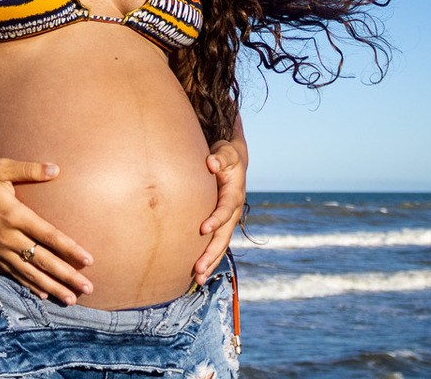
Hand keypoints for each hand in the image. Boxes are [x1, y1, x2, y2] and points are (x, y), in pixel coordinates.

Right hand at [0, 158, 93, 304]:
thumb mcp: (1, 166)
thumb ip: (29, 170)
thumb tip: (56, 169)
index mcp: (14, 215)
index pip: (48, 236)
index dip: (70, 249)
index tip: (89, 260)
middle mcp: (7, 237)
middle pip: (42, 261)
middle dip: (67, 276)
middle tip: (88, 287)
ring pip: (29, 273)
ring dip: (51, 287)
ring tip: (71, 299)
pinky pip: (13, 274)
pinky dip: (29, 285)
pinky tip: (43, 294)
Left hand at [193, 140, 245, 283]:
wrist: (231, 162)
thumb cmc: (223, 156)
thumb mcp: (224, 152)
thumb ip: (220, 157)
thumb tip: (211, 163)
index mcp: (234, 193)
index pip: (226, 209)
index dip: (216, 219)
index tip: (203, 229)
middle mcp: (233, 211)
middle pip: (224, 235)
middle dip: (212, 252)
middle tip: (199, 269)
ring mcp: (228, 220)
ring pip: (221, 245)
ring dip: (210, 261)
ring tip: (198, 279)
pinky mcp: (220, 225)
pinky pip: (215, 244)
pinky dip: (208, 258)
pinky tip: (196, 274)